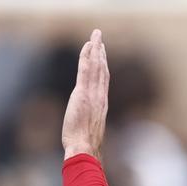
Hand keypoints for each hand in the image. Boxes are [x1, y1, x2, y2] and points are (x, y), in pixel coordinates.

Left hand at [61, 29, 109, 159]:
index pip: (103, 81)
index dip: (103, 65)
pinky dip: (88, 57)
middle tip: (99, 38)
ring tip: (96, 36)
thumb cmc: (85, 147)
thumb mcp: (89, 133)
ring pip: (96, 67)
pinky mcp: (83, 94)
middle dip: (101, 53)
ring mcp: (93, 95)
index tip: (102, 54)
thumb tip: (85, 129)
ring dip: (96, 49)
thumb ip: (88, 124)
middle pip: (102, 70)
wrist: (85, 149)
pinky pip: (86, 70)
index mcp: (101, 105)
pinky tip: (88, 46)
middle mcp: (100, 97)